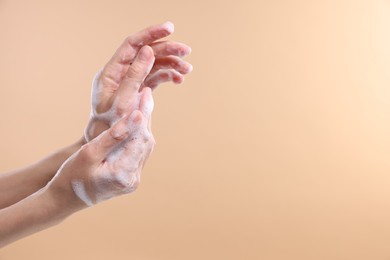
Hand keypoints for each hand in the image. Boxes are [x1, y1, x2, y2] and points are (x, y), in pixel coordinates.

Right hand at [48, 87, 154, 207]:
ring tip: (144, 103)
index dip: (144, 115)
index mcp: (123, 175)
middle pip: (145, 142)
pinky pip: (139, 153)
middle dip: (146, 117)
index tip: (144, 94)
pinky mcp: (130, 178)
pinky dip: (138, 136)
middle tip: (146, 93)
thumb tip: (136, 116)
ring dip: (144, 125)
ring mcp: (133, 180)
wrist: (65, 199)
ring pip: (145, 147)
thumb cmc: (71, 175)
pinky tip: (137, 121)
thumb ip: (114, 136)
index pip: (139, 139)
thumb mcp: (89, 153)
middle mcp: (133, 179)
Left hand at [85, 21, 191, 141]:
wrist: (106, 146)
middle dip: (167, 50)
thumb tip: (148, 51)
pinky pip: (155, 78)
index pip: (132, 45)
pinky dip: (167, 76)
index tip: (170, 28)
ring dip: (171, 64)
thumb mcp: (122, 103)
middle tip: (186, 51)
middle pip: (146, 53)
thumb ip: (134, 76)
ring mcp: (130, 81)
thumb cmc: (109, 127)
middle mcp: (120, 73)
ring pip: (153, 65)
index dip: (151, 34)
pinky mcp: (138, 90)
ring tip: (186, 70)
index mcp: (111, 72)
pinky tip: (178, 80)